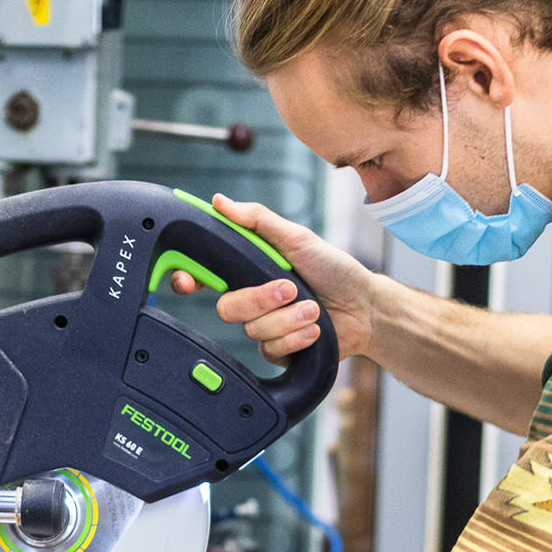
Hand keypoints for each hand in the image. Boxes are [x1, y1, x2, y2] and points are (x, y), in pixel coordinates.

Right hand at [168, 194, 379, 362]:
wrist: (364, 308)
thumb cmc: (335, 269)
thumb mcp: (297, 237)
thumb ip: (257, 220)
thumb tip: (220, 201)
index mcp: (250, 269)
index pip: (205, 275)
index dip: (187, 278)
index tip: (186, 281)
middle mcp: (253, 298)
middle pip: (227, 307)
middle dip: (260, 299)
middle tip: (290, 288)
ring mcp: (264, 325)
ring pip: (252, 329)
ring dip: (287, 318)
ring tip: (313, 309)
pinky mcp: (278, 350)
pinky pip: (270, 349)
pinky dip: (295, 336)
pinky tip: (314, 330)